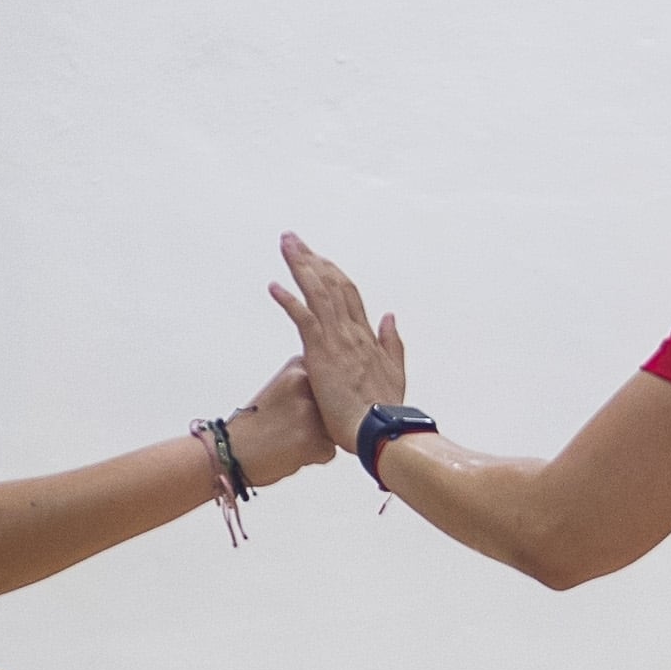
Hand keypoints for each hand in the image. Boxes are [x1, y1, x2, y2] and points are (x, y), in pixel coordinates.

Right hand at [223, 355, 337, 487]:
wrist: (229, 451)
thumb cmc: (255, 424)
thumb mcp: (282, 388)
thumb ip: (311, 385)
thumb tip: (343, 391)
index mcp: (298, 368)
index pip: (333, 383)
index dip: (320, 402)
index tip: (299, 408)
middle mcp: (306, 385)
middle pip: (336, 407)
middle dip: (321, 421)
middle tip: (290, 426)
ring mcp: (310, 412)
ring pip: (334, 430)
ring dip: (318, 439)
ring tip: (289, 439)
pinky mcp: (312, 440)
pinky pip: (329, 452)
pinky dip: (313, 457)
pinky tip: (290, 452)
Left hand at [268, 232, 407, 447]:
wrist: (381, 431)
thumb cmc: (385, 410)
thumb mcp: (395, 371)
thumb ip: (391, 341)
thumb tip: (389, 316)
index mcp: (366, 336)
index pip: (348, 294)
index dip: (331, 272)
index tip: (317, 256)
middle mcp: (352, 331)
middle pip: (331, 284)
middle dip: (311, 259)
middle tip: (292, 238)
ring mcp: (337, 340)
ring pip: (318, 293)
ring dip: (300, 266)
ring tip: (285, 245)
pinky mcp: (322, 354)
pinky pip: (304, 318)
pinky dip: (289, 300)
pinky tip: (274, 286)